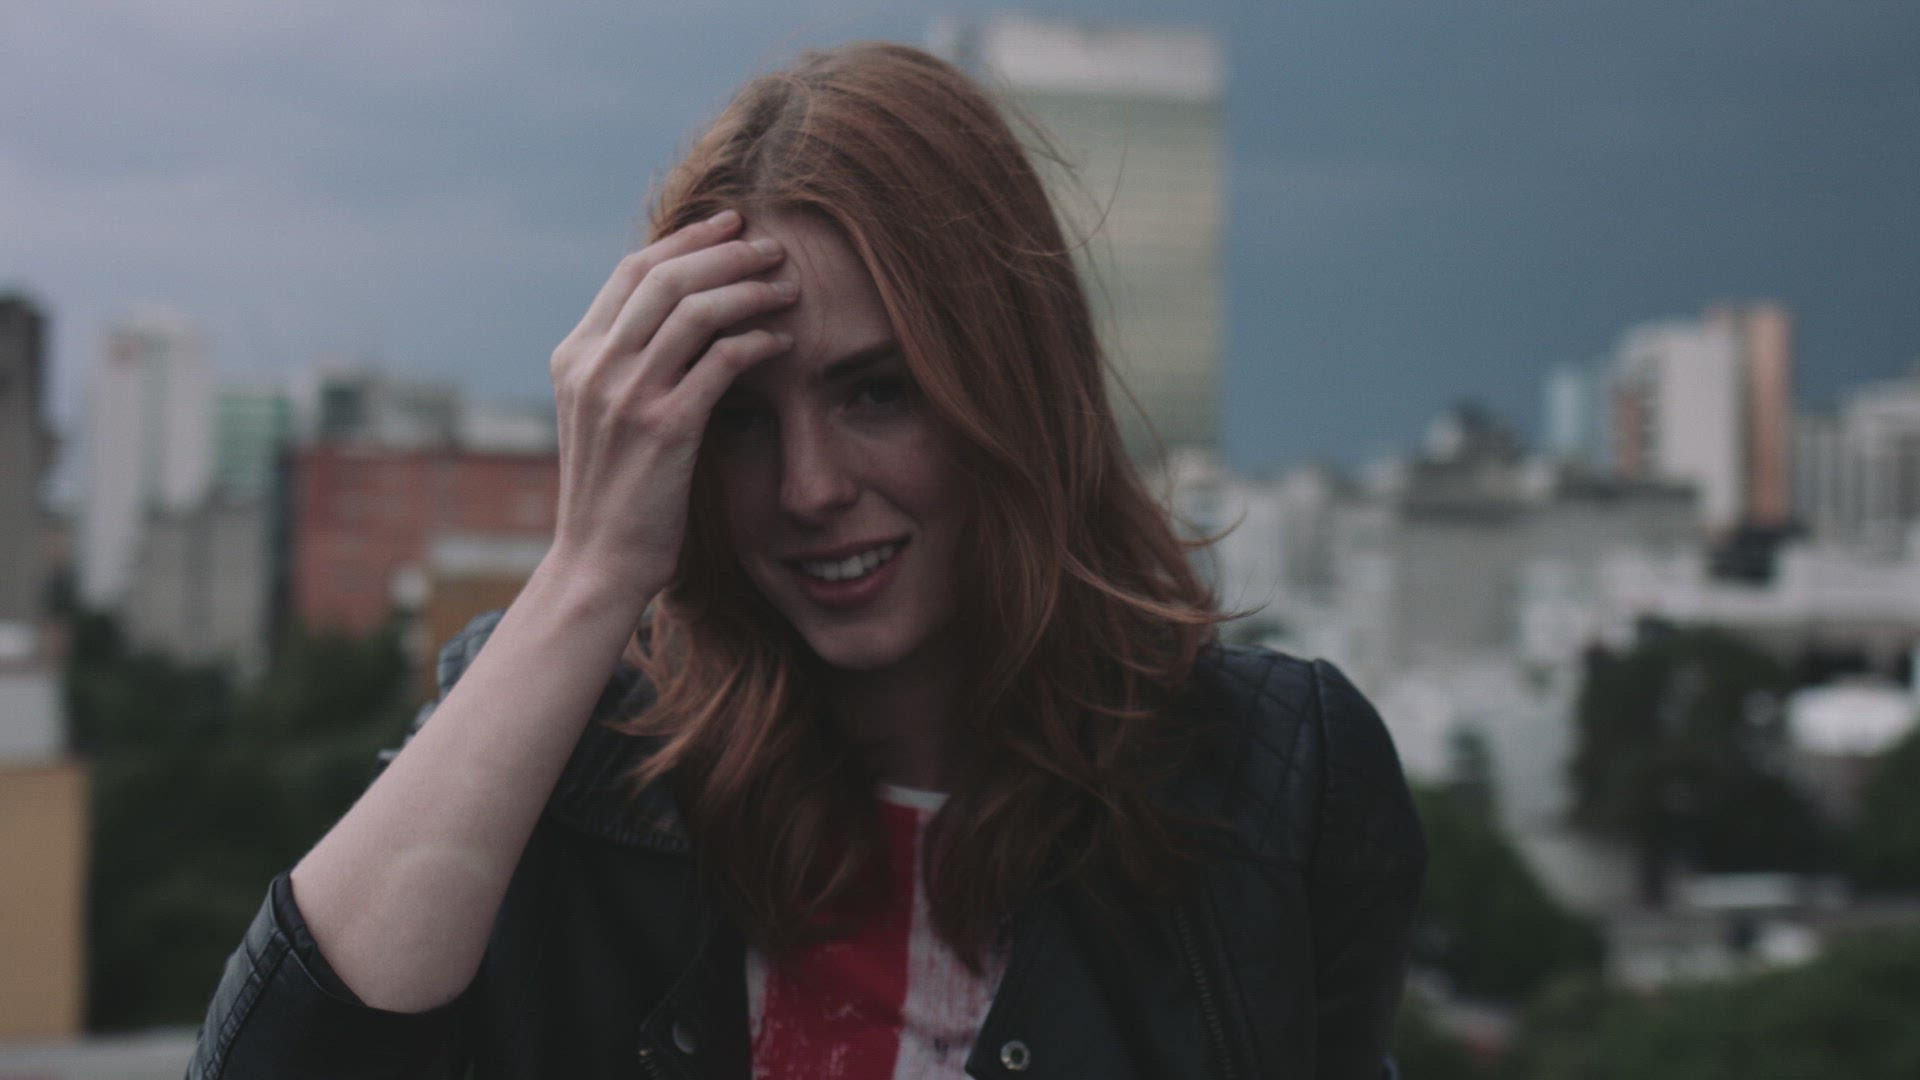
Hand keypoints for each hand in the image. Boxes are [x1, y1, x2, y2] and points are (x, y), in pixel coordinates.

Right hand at [545, 209, 795, 609]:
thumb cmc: (613, 494)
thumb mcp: (601, 416)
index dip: (685, 241)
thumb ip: (625, 365)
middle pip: (666, 277)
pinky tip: (783, 343)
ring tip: (787, 285)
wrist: (597, 563)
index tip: (729, 224)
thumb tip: (674, 320)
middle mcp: (594, 367)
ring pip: (695, 309)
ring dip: (749, 288)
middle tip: (770, 246)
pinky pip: (722, 361)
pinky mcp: (665, 428)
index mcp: (575, 356)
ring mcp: (626, 395)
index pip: (632, 272)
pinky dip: (758, 341)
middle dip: (724, 251)